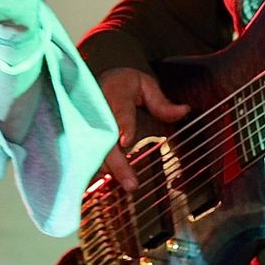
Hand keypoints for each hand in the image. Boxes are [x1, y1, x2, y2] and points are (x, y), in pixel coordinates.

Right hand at [97, 67, 188, 190]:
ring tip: (127, 185)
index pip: (120, 110)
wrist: (85, 79)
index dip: (123, 125)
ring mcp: (85, 124)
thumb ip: (161, 102)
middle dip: (117, 162)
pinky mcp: (79, 136)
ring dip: (108, 169)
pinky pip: (86, 156)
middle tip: (132, 184)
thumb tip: (184, 111)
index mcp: (115, 92)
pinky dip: (97, 170)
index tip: (126, 141)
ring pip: (94, 151)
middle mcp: (98, 109)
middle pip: (105, 138)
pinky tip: (109, 182)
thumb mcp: (144, 85)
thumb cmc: (120, 85)